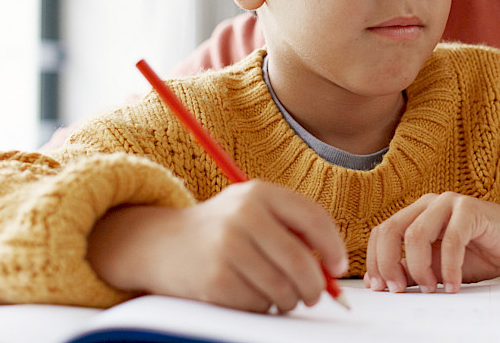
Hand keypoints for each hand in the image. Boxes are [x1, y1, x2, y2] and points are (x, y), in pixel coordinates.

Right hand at [86, 180, 346, 312]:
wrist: (160, 243)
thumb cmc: (220, 230)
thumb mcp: (253, 210)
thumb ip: (293, 227)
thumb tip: (333, 266)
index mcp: (259, 192)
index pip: (313, 218)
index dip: (334, 247)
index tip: (339, 268)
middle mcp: (243, 215)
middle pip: (301, 262)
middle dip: (316, 287)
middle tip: (315, 295)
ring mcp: (228, 248)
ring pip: (283, 289)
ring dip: (287, 300)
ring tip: (277, 294)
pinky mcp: (215, 279)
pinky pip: (259, 304)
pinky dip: (261, 307)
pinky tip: (248, 294)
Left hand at [365, 192, 499, 293]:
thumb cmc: (482, 254)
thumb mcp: (439, 268)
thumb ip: (413, 271)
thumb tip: (382, 283)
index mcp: (417, 214)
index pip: (382, 232)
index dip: (375, 261)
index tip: (380, 288)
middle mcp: (429, 204)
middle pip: (391, 230)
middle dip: (387, 264)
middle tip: (397, 290)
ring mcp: (449, 203)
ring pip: (415, 234)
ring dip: (419, 268)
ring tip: (431, 289)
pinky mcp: (471, 209)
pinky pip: (451, 241)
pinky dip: (449, 268)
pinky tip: (454, 285)